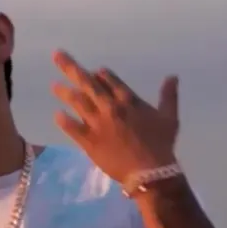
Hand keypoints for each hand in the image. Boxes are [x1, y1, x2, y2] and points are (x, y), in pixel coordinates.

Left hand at [50, 50, 179, 182]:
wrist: (150, 172)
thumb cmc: (161, 144)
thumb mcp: (169, 117)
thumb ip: (168, 95)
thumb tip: (173, 76)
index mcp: (128, 100)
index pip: (110, 80)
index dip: (101, 75)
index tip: (95, 71)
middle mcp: (110, 108)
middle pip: (88, 84)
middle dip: (71, 68)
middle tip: (57, 55)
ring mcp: (97, 124)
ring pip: (77, 102)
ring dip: (65, 92)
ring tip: (53, 85)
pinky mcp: (89, 142)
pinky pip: (73, 128)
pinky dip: (64, 121)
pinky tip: (57, 114)